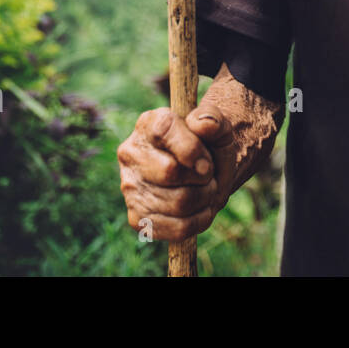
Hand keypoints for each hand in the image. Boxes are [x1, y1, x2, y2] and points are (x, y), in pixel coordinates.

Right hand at [116, 103, 234, 240]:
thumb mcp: (218, 126)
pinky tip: (200, 208)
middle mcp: (131, 154)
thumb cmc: (209, 145)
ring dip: (205, 198)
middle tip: (208, 174)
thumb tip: (202, 124)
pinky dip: (199, 220)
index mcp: (147, 124)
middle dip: (202, 176)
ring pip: (179, 203)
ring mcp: (130, 187)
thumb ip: (213, 119)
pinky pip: (177, 228)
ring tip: (205, 189)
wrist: (207, 173)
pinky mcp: (138, 218)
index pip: (165, 132)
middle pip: (170, 172)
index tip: (206, 159)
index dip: (192, 149)